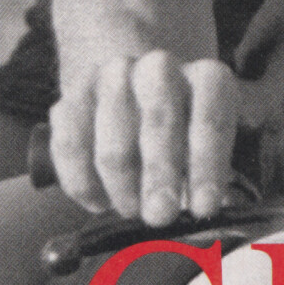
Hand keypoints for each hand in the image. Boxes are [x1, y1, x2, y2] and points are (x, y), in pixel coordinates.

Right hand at [49, 51, 238, 223]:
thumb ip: (213, 176)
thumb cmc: (185, 136)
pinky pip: (71, 149)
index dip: (207, 167)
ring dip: (122, 187)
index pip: (210, 120)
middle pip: (159, 120)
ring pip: (114, 143)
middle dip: (159, 174)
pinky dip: (83, 184)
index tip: (205, 207)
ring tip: (132, 210)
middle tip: (160, 215)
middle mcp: (160, 68)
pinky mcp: (72, 99)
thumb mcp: (212, 149)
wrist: (138, 97)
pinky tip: (99, 202)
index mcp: (207, 78)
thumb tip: (204, 209)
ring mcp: (112, 78)